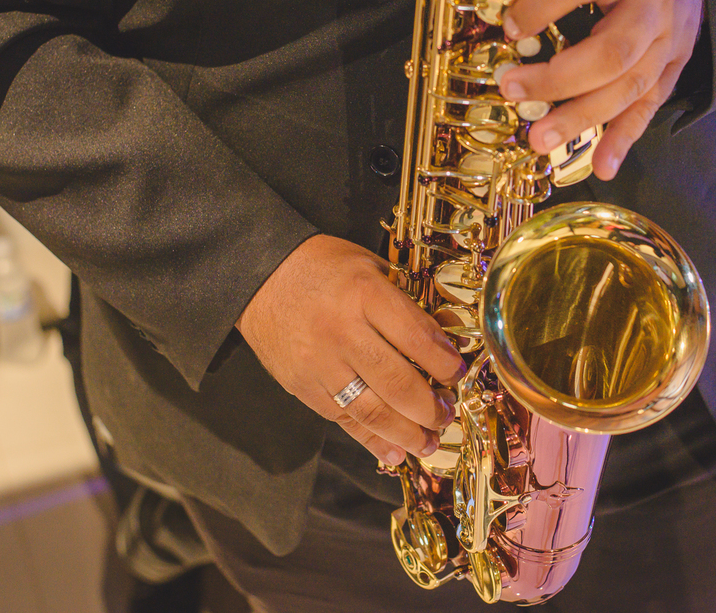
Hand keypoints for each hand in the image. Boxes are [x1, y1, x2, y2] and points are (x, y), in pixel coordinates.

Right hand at [236, 235, 465, 464]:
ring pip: (372, 411)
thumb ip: (405, 300)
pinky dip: (371, 440)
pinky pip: (342, 419)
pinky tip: (394, 451)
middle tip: (445, 413)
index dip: (445, 363)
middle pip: (398, 383)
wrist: (258, 275)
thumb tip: (446, 337)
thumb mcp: (370, 265)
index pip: (416, 338)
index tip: (457, 373)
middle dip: (431, 407)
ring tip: (428, 442)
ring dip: (407, 433)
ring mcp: (320, 363)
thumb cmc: (320, 266)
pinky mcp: (302, 386)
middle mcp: (342, 331)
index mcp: (364, 294)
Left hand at [500, 0, 703, 179]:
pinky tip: (602, 166)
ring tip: (539, 139)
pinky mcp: (673, 66)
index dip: (544, 3)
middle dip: (558, 78)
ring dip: (582, 118)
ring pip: (629, 87)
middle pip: (612, 50)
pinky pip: (650, 107)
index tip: (509, 25)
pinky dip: (624, 139)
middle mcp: (657, 2)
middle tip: (512, 89)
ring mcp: (669, 40)